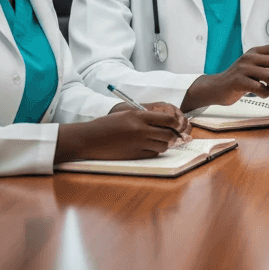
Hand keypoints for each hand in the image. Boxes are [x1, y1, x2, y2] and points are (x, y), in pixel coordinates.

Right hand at [55, 106, 188, 163]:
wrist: (91, 138)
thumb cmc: (108, 124)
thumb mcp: (127, 114)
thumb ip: (145, 116)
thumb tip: (165, 121)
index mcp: (140, 116)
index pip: (168, 119)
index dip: (176, 123)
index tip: (177, 124)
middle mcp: (141, 130)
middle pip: (168, 134)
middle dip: (173, 135)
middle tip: (173, 135)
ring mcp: (138, 144)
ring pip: (163, 146)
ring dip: (164, 144)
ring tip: (159, 141)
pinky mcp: (134, 155)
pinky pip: (153, 154)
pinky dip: (155, 151)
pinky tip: (149, 147)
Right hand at [181, 44, 268, 109]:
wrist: (216, 88)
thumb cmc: (238, 79)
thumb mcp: (253, 68)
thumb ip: (267, 66)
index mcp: (255, 51)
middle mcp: (250, 57)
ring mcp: (243, 68)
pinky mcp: (238, 80)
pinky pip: (260, 87)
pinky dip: (265, 93)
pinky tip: (262, 93)